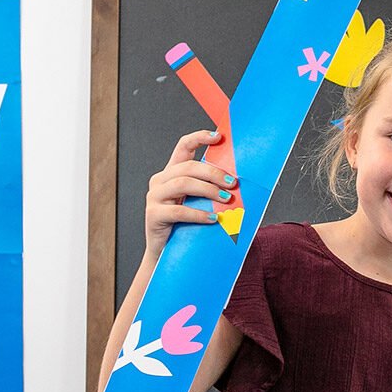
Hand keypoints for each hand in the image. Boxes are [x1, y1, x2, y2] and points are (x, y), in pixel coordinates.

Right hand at [142, 130, 238, 257]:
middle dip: (213, 173)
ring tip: (226, 199)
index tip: (219, 136)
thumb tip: (238, 182)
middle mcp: (160, 181)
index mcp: (172, 173)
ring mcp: (155, 197)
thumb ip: (210, 189)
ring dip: (209, 190)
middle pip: (188, 167)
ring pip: (183, 184)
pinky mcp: (154, 215)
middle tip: (233, 183)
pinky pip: (178, 210)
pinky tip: (213, 219)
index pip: (183, 147)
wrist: (166, 255)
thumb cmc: (188, 226)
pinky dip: (198, 214)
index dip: (199, 138)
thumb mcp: (199, 203)